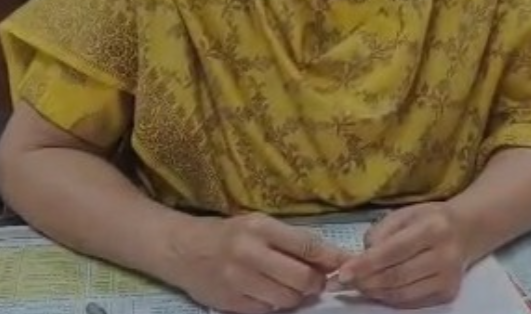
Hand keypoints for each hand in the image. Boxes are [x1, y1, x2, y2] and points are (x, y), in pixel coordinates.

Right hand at [172, 213, 351, 313]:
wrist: (183, 249)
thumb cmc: (227, 233)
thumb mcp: (258, 224)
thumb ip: (290, 239)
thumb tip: (328, 256)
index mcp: (260, 228)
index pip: (306, 245)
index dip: (331, 257)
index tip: (347, 263)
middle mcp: (251, 253)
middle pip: (301, 278)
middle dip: (316, 282)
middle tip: (316, 280)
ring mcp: (240, 281)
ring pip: (287, 299)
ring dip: (296, 296)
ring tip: (290, 285)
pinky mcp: (232, 304)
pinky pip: (267, 311)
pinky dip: (274, 305)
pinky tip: (268, 292)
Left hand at [335, 203, 467, 308]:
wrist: (466, 231)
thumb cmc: (429, 218)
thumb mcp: (405, 213)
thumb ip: (381, 232)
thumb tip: (361, 257)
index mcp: (432, 228)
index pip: (392, 251)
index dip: (365, 264)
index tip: (342, 273)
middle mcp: (444, 256)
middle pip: (396, 276)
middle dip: (365, 281)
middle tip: (341, 282)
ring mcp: (448, 278)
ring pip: (402, 293)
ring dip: (374, 292)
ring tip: (355, 285)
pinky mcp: (448, 294)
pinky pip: (411, 301)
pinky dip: (389, 298)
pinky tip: (376, 290)